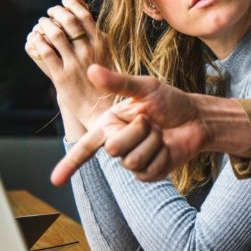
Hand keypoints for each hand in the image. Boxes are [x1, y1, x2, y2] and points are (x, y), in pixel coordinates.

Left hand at [24, 0, 112, 133]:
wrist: (101, 107)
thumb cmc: (103, 75)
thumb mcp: (103, 48)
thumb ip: (89, 25)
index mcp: (102, 44)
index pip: (84, 15)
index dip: (71, 6)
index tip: (64, 2)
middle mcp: (89, 52)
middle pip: (68, 22)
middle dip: (56, 12)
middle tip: (50, 11)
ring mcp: (75, 64)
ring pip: (55, 35)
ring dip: (45, 25)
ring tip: (42, 23)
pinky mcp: (61, 76)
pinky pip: (46, 52)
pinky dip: (38, 41)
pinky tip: (36, 38)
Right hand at [50, 65, 250, 184]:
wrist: (196, 118)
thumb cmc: (170, 101)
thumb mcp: (145, 88)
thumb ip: (118, 82)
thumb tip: (91, 70)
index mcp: (110, 124)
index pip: (85, 147)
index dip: (69, 164)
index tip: (54, 180)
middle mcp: (117, 144)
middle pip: (113, 148)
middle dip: (137, 131)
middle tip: (151, 121)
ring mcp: (133, 161)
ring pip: (131, 160)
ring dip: (152, 142)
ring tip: (160, 133)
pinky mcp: (149, 173)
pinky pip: (147, 170)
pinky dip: (161, 155)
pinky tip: (166, 147)